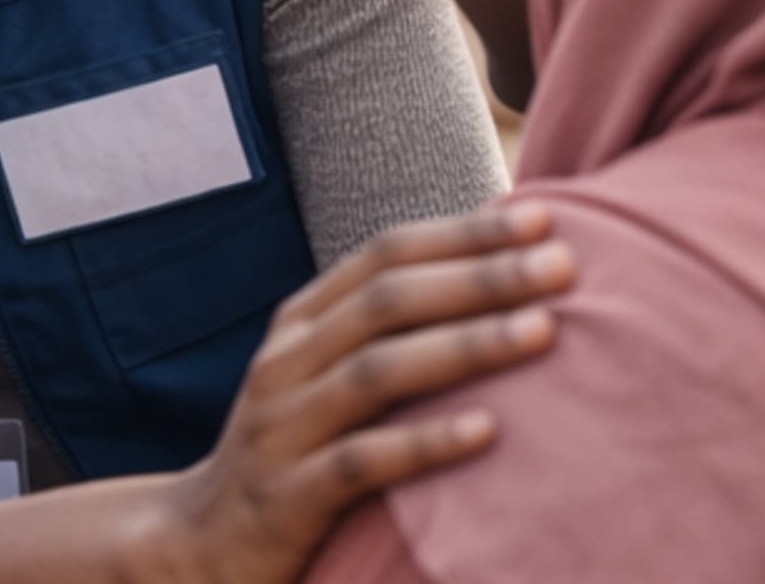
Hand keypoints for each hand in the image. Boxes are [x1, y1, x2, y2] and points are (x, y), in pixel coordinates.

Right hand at [120, 206, 575, 583]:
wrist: (202, 547)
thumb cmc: (295, 453)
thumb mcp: (324, 381)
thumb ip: (390, 335)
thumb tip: (500, 275)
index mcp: (300, 325)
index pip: (384, 255)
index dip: (462, 232)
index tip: (542, 218)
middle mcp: (284, 364)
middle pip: (386, 302)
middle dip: (480, 277)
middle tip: (562, 265)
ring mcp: (280, 429)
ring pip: (376, 372)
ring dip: (465, 346)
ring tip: (542, 332)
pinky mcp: (286, 497)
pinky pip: (360, 462)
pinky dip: (425, 442)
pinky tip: (488, 432)